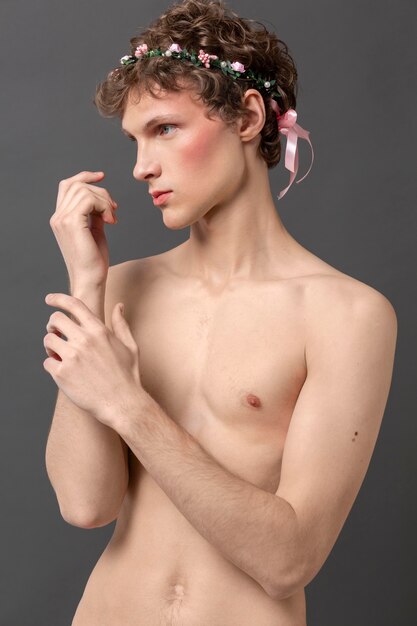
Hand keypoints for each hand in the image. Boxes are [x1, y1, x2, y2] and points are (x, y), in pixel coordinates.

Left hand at [43, 293, 142, 427]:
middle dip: (53, 326)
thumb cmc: (128, 376)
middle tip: (56, 334)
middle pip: (56, 320)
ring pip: (48, 340)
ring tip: (59, 356)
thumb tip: (119, 306)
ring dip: (50, 347)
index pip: (74, 305)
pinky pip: (47, 363)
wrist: (123, 403)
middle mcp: (84, 340)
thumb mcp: (130, 346)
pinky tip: (63, 372)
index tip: (49, 299)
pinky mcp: (62, 373)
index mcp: (99, 330)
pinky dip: (52, 366)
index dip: (58, 299)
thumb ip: (121, 324)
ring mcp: (72, 356)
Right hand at [50, 171, 117, 289]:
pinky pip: (89, 199)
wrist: (90, 279)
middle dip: (101, 192)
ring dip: (104, 200)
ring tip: (112, 218)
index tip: (102, 176)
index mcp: (61, 218)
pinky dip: (104, 206)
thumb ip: (95, 214)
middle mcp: (58, 217)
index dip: (85, 176)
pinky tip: (110, 220)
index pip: (68, 186)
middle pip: (77, 184)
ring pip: (84, 190)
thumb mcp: (95, 230)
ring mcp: (62, 219)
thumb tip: (103, 201)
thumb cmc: (94, 261)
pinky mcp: (71, 223)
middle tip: (114, 209)